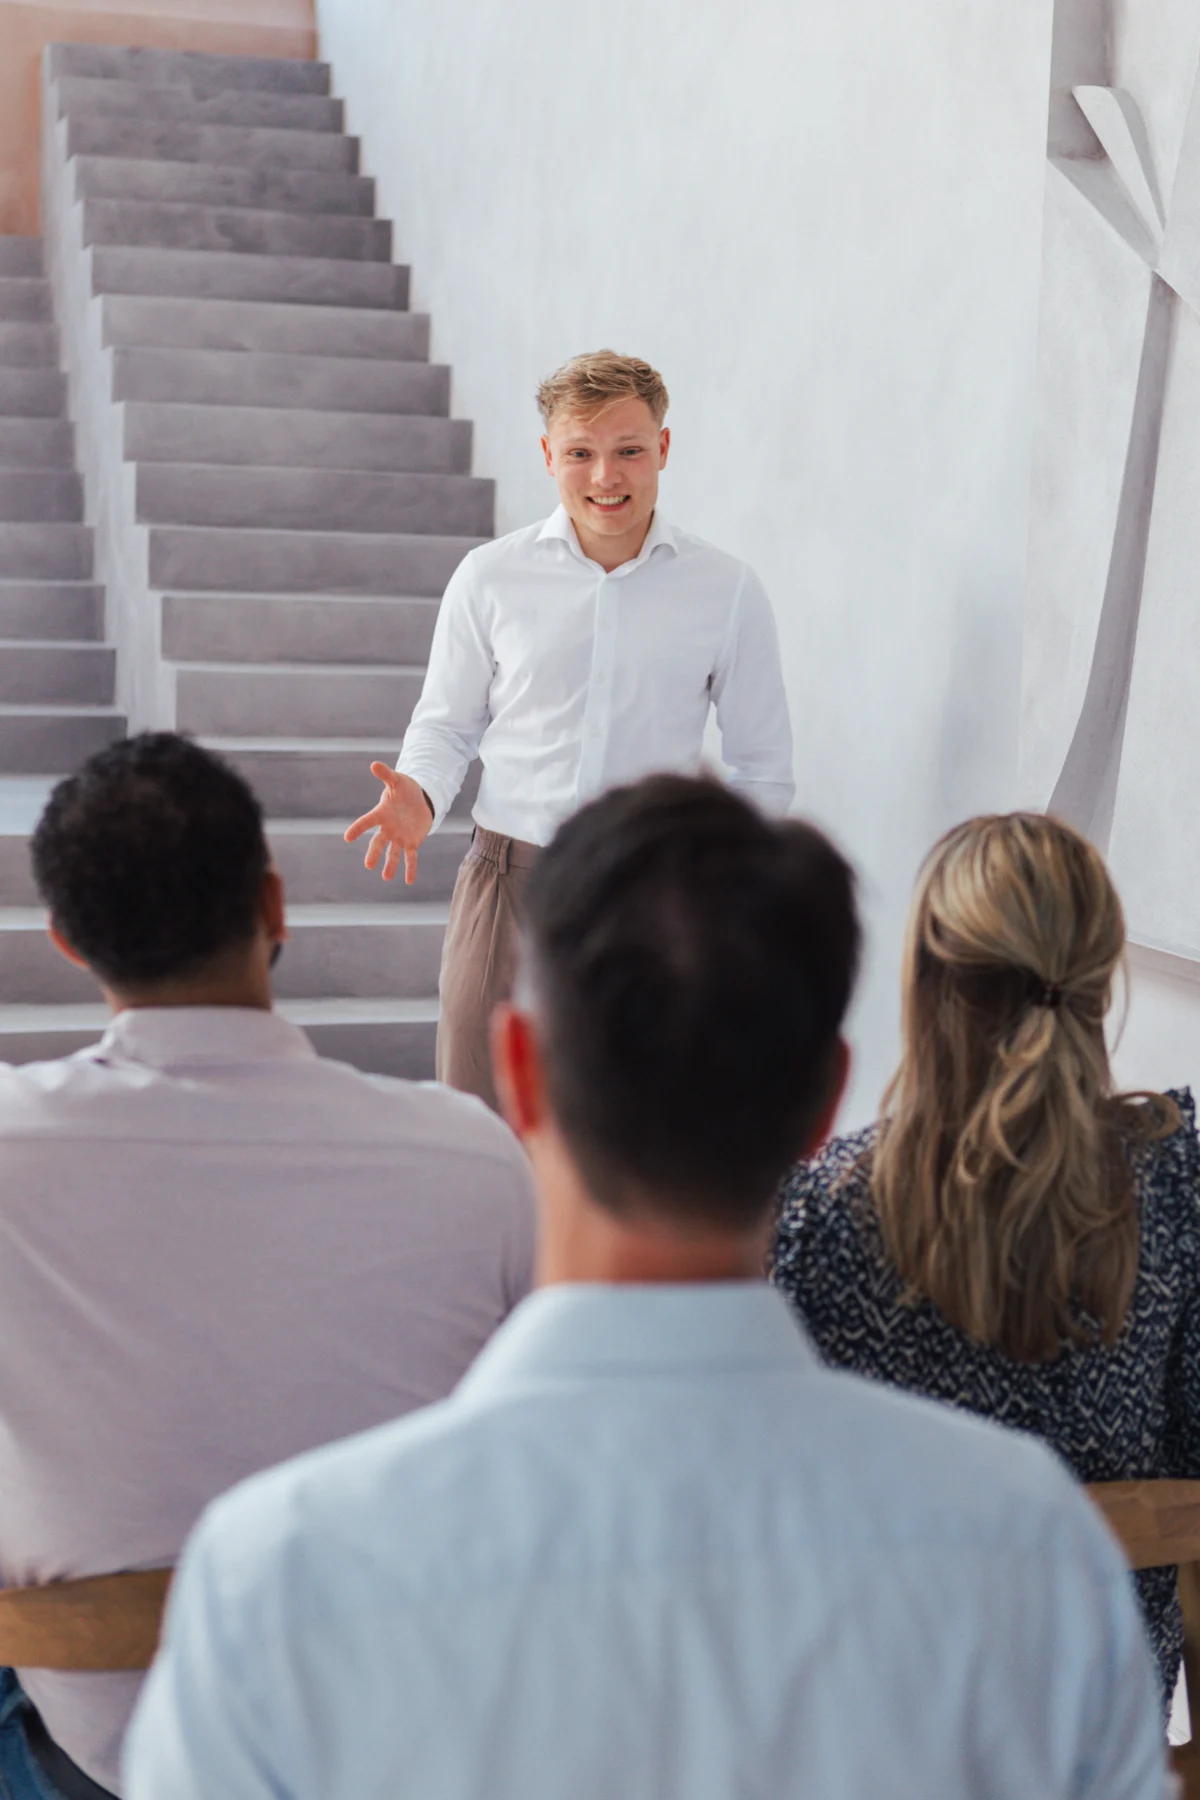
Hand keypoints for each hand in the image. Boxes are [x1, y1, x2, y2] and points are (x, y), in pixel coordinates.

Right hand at [344, 764, 434, 883]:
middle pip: (378, 842)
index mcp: (382, 814)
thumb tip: (374, 764)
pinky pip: (411, 857)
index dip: (358, 829)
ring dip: (390, 864)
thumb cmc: (405, 789)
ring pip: (393, 853)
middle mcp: (388, 828)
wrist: (419, 799)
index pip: (367, 822)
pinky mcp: (412, 842)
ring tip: (385, 877)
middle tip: (368, 865)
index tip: (347, 837)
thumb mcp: (397, 780)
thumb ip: (386, 774)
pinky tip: (408, 881)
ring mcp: (399, 837)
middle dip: (374, 853)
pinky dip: (410, 869)